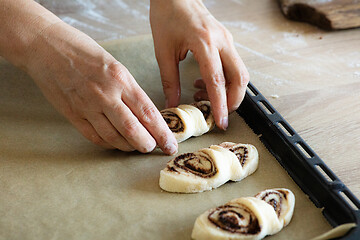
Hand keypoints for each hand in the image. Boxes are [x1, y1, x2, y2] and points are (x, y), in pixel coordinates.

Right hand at [22, 21, 177, 153]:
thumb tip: (145, 114)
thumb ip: (129, 90)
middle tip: (155, 148)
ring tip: (138, 146)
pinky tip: (117, 143)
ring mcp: (87, 107)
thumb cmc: (83, 51)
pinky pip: (95, 137)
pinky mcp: (73, 115)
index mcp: (120, 79)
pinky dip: (109, 144)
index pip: (148, 113)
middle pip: (133, 130)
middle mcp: (105, 95)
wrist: (45, 47)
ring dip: (130, 147)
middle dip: (148, 144)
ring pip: (114, 138)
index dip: (162, 132)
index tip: (171, 144)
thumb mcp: (115, 64)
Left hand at [150, 0, 248, 129]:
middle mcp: (222, 41)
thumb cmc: (167, 16)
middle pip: (240, 78)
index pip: (217, 80)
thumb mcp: (163, 51)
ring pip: (240, 73)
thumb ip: (169, 80)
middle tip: (218, 115)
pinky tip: (204, 83)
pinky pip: (234, 66)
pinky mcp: (226, 41)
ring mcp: (227, 40)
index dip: (220, 104)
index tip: (221, 122)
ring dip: (228, 91)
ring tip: (202, 97)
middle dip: (233, 101)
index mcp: (205, 43)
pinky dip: (224, 81)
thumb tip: (172, 104)